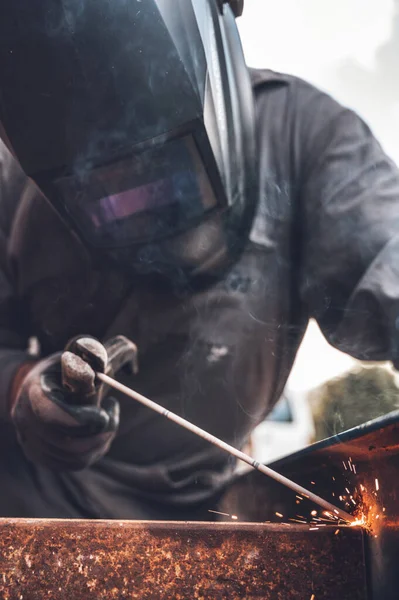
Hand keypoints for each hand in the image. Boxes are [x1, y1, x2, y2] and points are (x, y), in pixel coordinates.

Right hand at [11, 335, 137, 470]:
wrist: (41, 385)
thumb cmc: (67, 367)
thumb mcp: (81, 353)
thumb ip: (106, 353)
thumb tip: (132, 368)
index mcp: (34, 391)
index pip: (51, 414)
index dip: (81, 418)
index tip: (103, 413)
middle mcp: (26, 419)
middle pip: (66, 442)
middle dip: (99, 432)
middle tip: (111, 412)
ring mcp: (31, 441)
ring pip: (74, 457)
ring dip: (101, 441)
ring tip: (108, 419)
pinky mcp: (41, 455)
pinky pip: (74, 464)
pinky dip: (95, 451)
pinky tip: (100, 432)